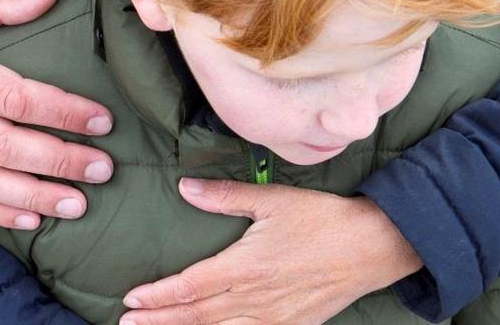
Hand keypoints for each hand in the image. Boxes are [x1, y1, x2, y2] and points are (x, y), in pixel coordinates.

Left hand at [120, 179, 421, 324]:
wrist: (372, 247)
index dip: (159, 296)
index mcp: (246, 267)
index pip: (191, 287)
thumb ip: (226, 196)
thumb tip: (185, 187)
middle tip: (127, 323)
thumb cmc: (320, 218)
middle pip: (198, 317)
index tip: (131, 298)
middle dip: (160, 321)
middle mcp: (257, 300)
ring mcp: (275, 319)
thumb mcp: (272, 200)